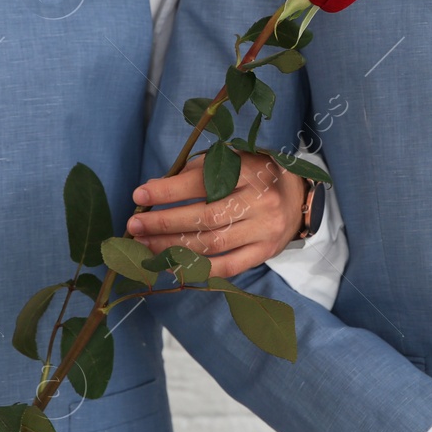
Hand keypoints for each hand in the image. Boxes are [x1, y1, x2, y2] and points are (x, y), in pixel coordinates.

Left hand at [128, 152, 306, 276]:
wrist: (296, 197)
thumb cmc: (252, 175)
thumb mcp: (229, 162)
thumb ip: (193, 174)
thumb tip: (151, 192)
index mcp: (249, 171)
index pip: (203, 182)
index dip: (169, 191)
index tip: (140, 195)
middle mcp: (260, 201)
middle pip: (206, 217)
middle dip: (164, 223)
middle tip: (134, 226)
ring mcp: (265, 230)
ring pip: (213, 245)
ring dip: (173, 247)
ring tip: (145, 245)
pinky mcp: (265, 252)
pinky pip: (227, 267)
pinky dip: (197, 268)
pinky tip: (171, 265)